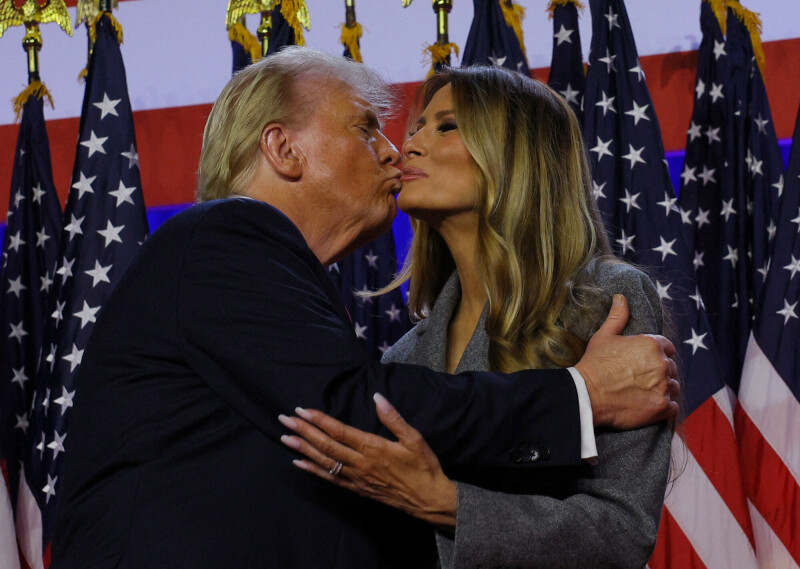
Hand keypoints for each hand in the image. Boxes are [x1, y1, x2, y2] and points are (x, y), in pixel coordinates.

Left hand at [278, 393, 457, 529]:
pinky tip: (299, 463)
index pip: (339, 431)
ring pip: (324, 462)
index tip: (302, 410)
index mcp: (373, 448)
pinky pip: (331, 479)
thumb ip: (393, 418)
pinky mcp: (357, 489)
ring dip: (303, 449)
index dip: (319, 420)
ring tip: (285, 438)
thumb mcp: (414, 439)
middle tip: (284, 419)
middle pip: (326, 445)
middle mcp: (360, 463)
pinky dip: (313, 470)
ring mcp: (356, 478)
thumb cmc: (423, 467)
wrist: (428, 500)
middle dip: (303, 431)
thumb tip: (377, 397)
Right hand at [575, 294, 678, 428]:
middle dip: (660, 373)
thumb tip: (621, 297)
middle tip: (641, 379)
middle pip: (671, 368)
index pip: (667, 348)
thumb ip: (618, 316)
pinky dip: (665, 408)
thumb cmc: (595, 363)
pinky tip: (650, 405)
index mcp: (651, 344)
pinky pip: (673, 408)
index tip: (645, 362)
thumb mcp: (604, 336)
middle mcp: (662, 364)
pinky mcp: (661, 407)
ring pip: (673, 387)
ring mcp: (663, 387)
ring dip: (663, 390)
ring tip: (644, 393)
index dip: (657, 354)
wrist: (587, 394)